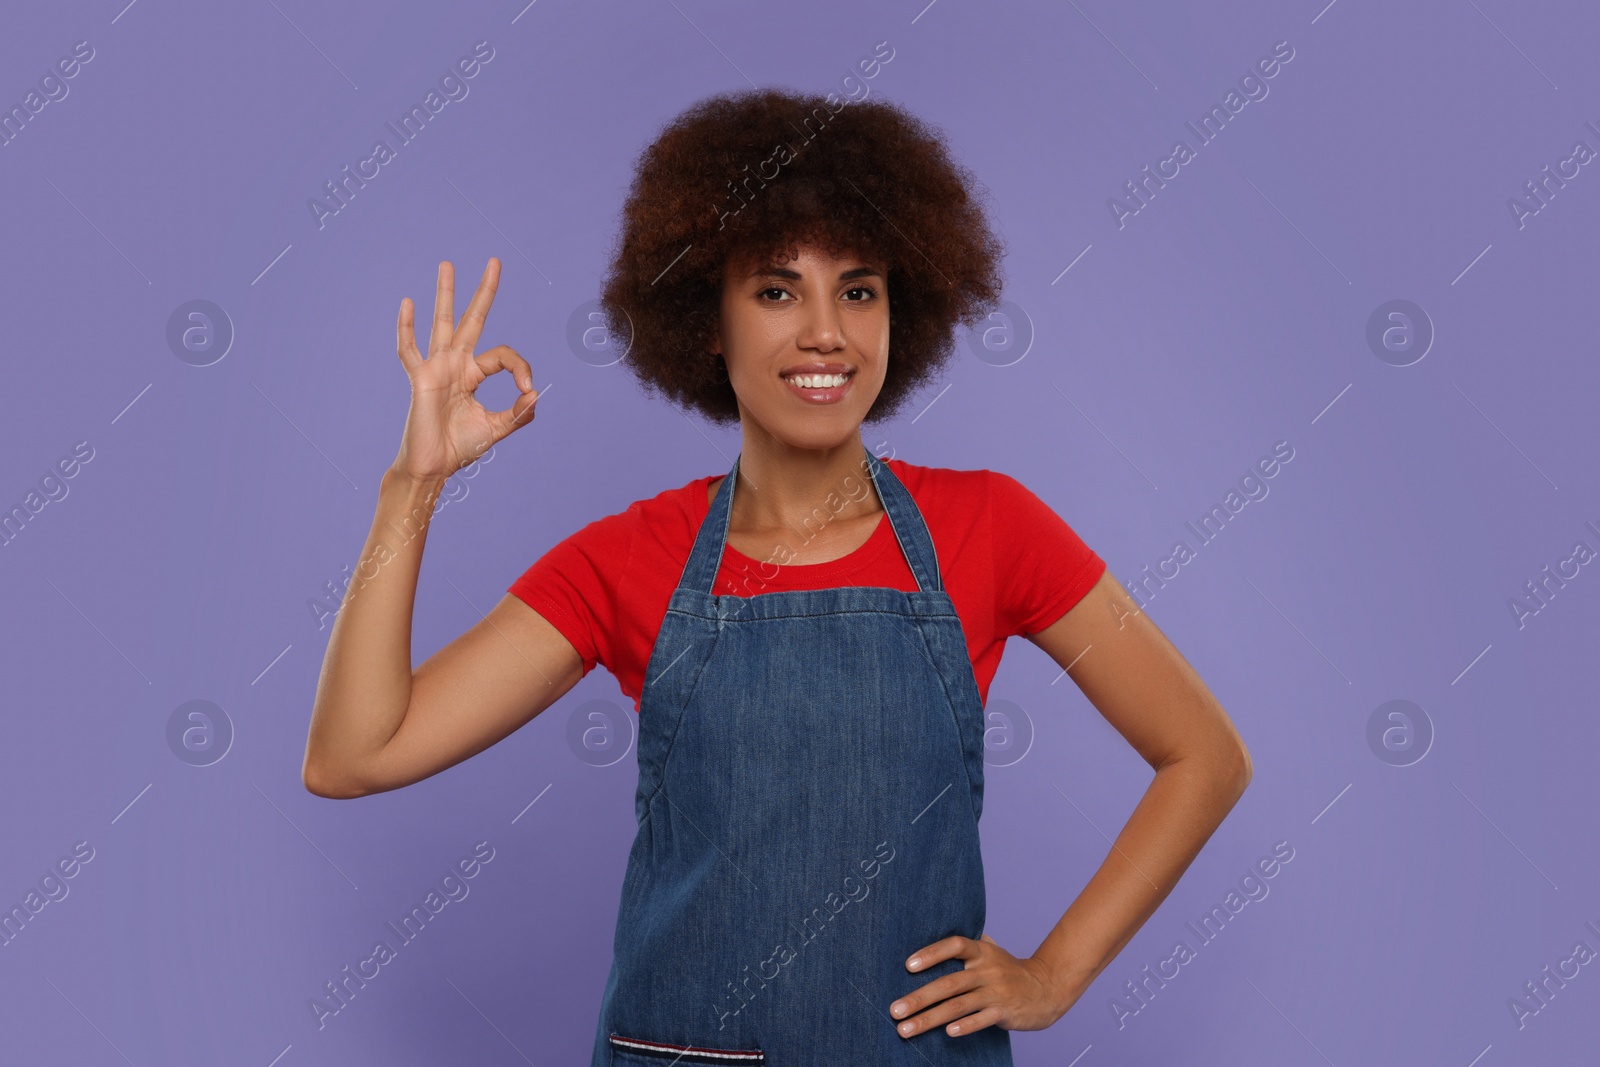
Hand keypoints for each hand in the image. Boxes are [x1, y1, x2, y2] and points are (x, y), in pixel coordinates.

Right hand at [391, 257, 537, 482]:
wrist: (434, 467)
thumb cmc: (460, 448)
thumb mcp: (497, 429)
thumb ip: (519, 414)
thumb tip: (536, 394)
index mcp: (473, 374)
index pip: (503, 356)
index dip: (520, 368)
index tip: (527, 390)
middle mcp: (456, 365)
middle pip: (472, 319)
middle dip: (484, 292)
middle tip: (495, 261)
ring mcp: (436, 368)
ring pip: (442, 323)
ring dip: (446, 294)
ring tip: (448, 265)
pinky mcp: (420, 379)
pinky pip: (410, 350)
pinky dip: (407, 328)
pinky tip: (408, 303)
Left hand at [888, 934, 1073, 1038]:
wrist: (1047, 989)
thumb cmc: (1010, 971)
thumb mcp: (992, 952)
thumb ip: (968, 945)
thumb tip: (934, 934)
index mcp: (982, 952)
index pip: (955, 945)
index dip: (931, 953)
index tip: (908, 966)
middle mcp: (988, 970)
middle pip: (948, 983)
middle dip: (918, 998)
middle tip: (894, 1010)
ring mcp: (997, 992)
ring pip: (958, 1006)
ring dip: (929, 1019)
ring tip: (906, 1029)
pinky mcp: (1005, 1012)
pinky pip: (982, 1020)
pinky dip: (965, 1026)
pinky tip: (948, 1032)